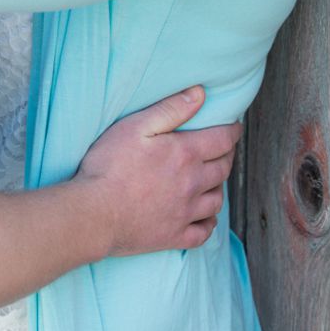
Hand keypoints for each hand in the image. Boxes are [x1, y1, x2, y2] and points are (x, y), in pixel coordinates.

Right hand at [75, 86, 241, 258]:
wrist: (94, 213)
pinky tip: (206, 217)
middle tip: (223, 149)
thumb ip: (170, 109)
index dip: (232, 131)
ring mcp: (185, 213)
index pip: (222, 140)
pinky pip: (204, 232)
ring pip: (216, 200)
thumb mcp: (135, 126)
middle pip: (222, 168)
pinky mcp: (174, 236)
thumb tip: (200, 94)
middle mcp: (192, 184)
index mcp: (185, 154)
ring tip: (213, 179)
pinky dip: (209, 223)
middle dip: (227, 155)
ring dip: (219, 187)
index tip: (234, 127)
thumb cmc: (109, 166)